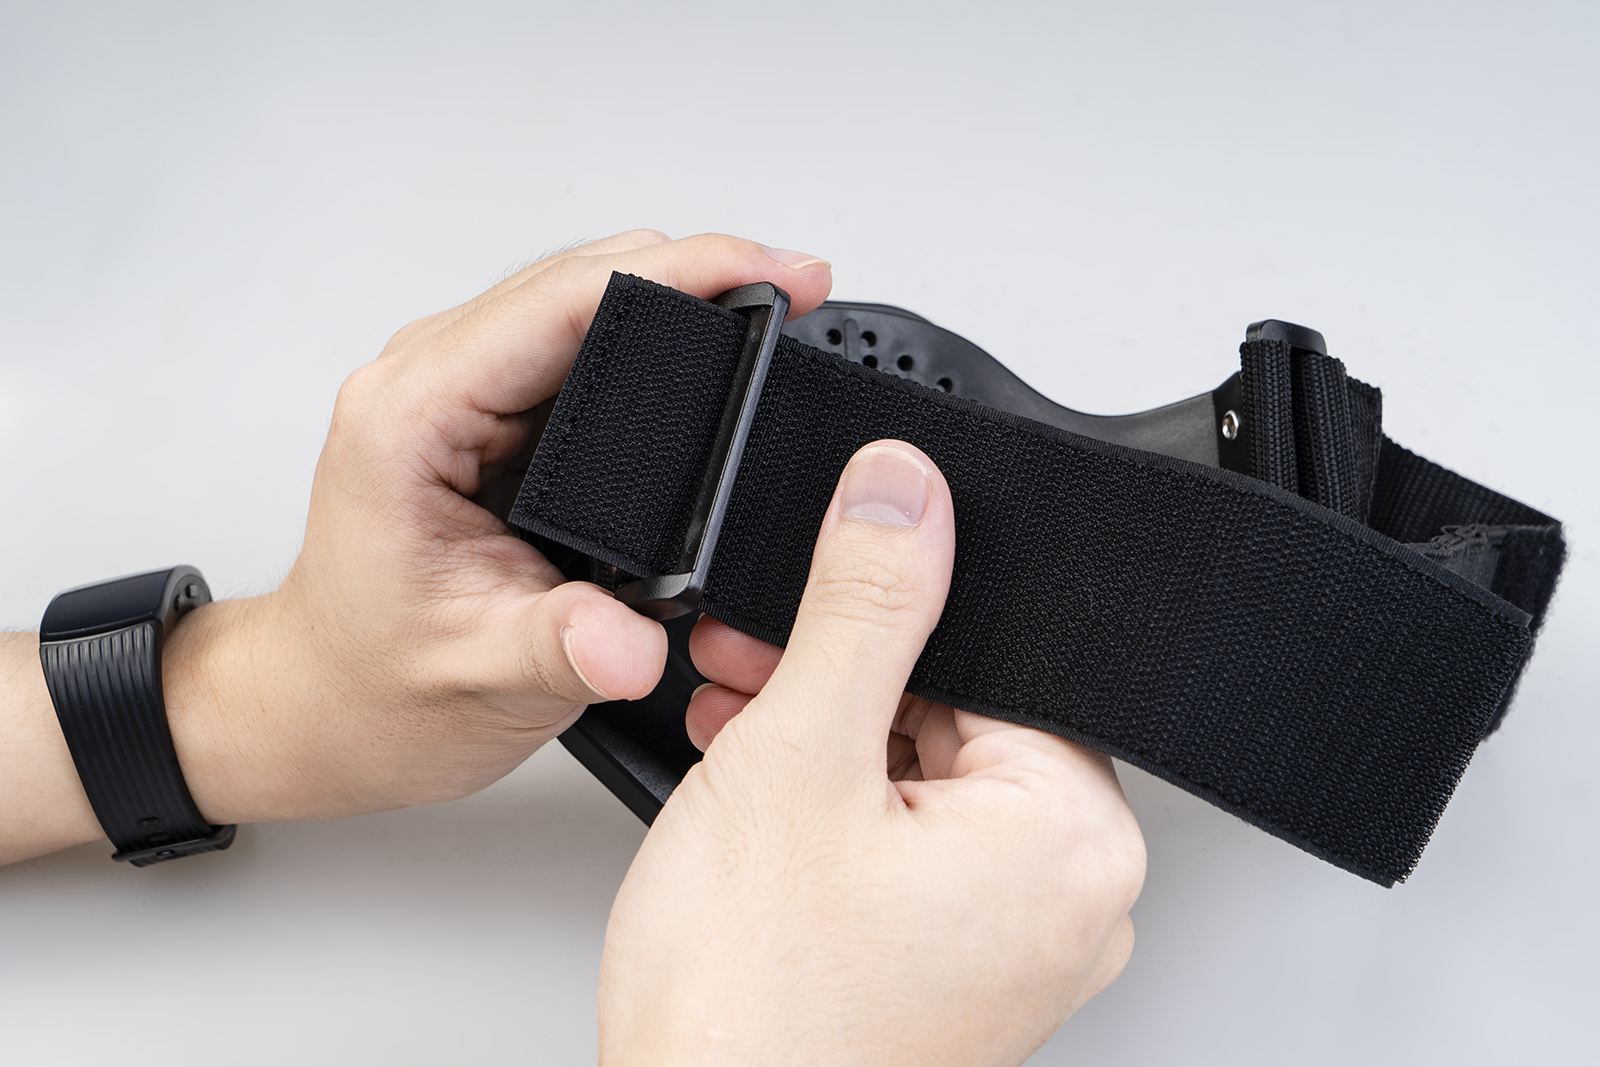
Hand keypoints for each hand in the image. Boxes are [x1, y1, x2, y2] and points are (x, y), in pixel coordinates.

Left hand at [0, 231, 833, 860]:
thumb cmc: (370, 686)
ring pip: (586, 302)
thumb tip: (632, 641)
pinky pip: (584, 350)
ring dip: (681, 303)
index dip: (680, 273)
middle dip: (699, 273)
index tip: (768, 274)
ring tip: (769, 317)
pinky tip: (712, 363)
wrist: (327, 708)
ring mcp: (464, 394)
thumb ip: (560, 651)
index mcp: (411, 420)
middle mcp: (431, 385)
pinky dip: (659, 347)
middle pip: (581, 279)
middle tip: (795, 290)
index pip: (560, 302)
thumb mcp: (474, 675)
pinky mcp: (496, 418)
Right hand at [598, 442, 1145, 1066]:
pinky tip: (755, 795)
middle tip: (746, 663)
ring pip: (921, 783)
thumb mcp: (800, 752)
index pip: (999, 660)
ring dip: (820, 738)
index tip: (809, 594)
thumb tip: (902, 492)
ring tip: (730, 725)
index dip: (887, 616)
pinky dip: (833, 814)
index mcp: (1074, 840)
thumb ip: (862, 604)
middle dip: (837, 678)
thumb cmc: (751, 1009)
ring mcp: (1012, 949)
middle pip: (956, 718)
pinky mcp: (956, 975)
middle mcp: (1067, 903)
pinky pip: (909, 854)